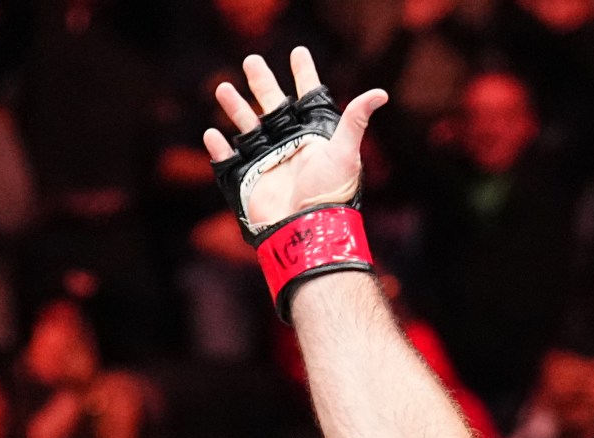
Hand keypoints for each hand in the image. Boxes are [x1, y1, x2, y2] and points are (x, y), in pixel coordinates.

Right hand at [202, 49, 385, 235]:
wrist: (305, 228)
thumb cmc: (330, 192)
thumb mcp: (346, 153)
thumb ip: (355, 120)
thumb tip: (381, 93)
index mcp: (312, 135)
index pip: (308, 97)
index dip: (303, 74)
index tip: (299, 52)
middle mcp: (289, 144)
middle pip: (273, 105)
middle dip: (263, 82)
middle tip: (252, 60)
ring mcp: (267, 161)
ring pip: (248, 126)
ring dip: (235, 107)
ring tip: (223, 87)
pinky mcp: (247, 179)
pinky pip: (228, 160)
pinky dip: (218, 148)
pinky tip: (212, 133)